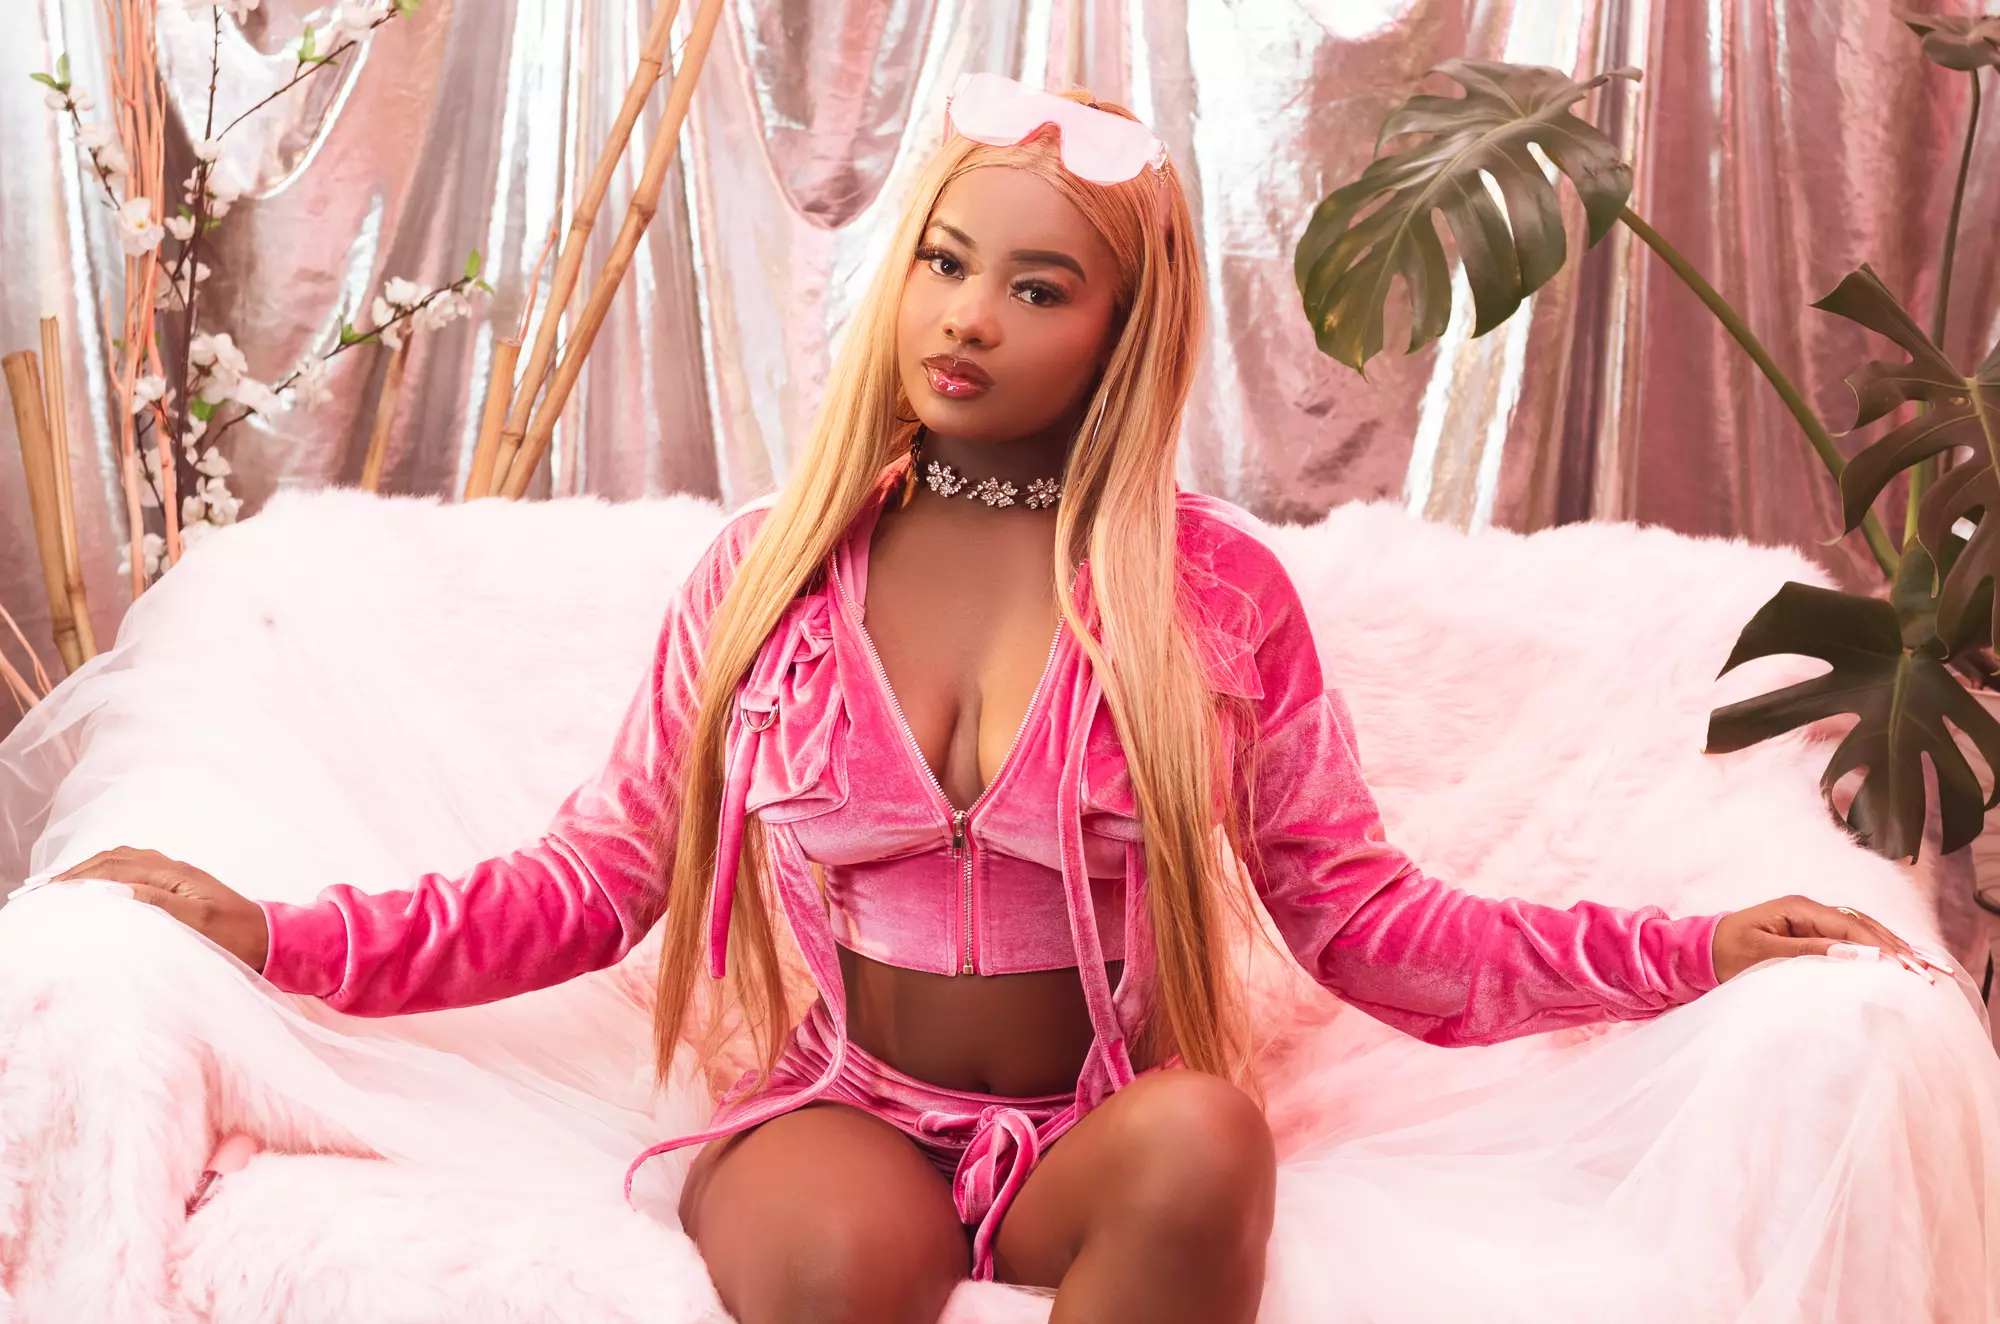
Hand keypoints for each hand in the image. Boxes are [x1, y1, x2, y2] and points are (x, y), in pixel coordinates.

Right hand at [52, 847, 268, 970]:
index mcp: (171, 875)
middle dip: (72, 873)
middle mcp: (170, 869)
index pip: (111, 870)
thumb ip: (157, 903)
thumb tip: (114, 890)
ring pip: (120, 862)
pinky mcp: (177, 887)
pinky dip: (105, 875)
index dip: (74, 880)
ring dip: (86, 871)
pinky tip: (94, 887)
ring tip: (55, 886)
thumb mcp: (196, 922)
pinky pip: (132, 871)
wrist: (271, 941)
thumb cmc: (236, 937)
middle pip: (110, 861)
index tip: (42, 893)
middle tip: (36, 891)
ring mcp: (174, 876)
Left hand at [1711, 894, 1951, 983]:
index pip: (1850, 925)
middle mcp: (1808, 908)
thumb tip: (1853, 951)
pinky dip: (1875, 946)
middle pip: (1862, 923)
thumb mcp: (1763, 954)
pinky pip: (1850, 935)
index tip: (1906, 966)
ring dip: (1891, 946)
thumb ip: (1808, 950)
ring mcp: (1810, 918)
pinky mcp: (1809, 931)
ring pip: (1861, 927)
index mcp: (1798, 908)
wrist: (1700, 952)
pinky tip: (1895, 959)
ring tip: (1923, 964)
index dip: (1881, 945)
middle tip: (1927, 969)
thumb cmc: (1726, 953)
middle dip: (1896, 946)